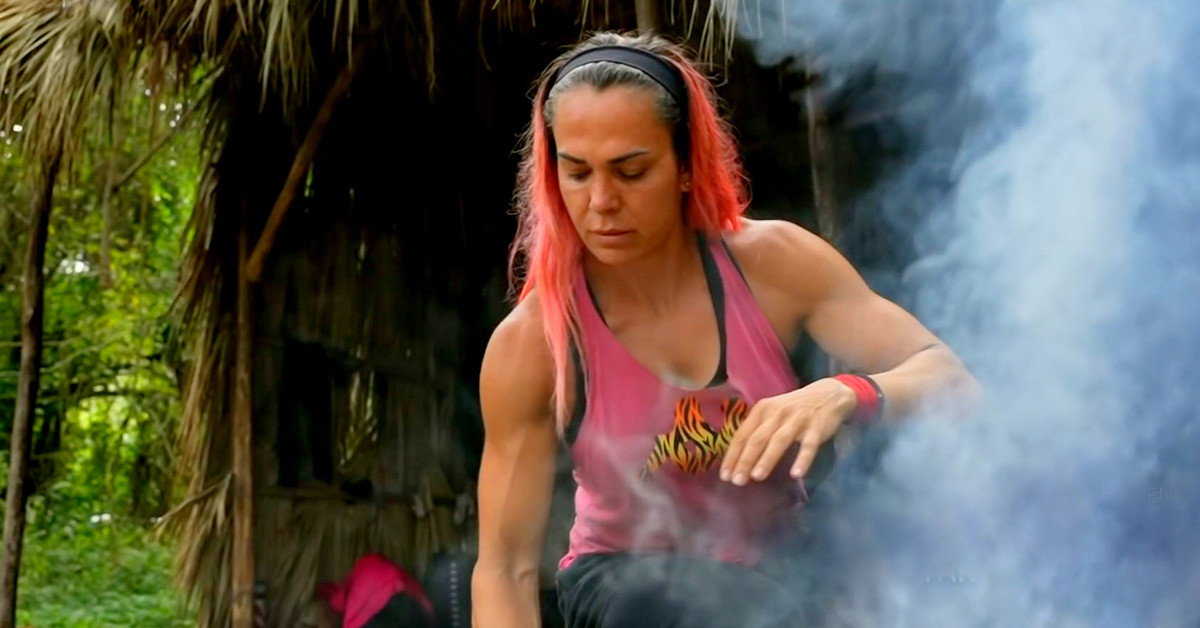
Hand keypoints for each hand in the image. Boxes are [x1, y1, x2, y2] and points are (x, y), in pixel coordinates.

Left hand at [719, 378, 856, 485]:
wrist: (828, 394)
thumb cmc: (793, 409)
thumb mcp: (772, 413)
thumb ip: (757, 430)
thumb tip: (738, 458)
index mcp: (762, 410)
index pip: (743, 435)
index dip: (733, 455)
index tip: (724, 475)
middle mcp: (777, 413)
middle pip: (757, 439)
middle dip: (745, 460)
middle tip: (737, 481)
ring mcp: (797, 420)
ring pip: (779, 441)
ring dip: (767, 459)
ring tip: (757, 477)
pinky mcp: (817, 428)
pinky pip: (808, 446)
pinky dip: (802, 459)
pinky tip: (796, 474)